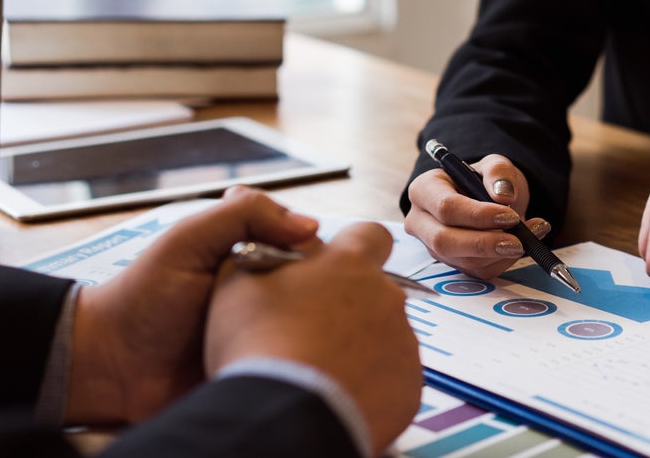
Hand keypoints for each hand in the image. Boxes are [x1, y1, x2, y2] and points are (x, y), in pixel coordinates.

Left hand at [64, 185, 319, 424]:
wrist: (110, 367)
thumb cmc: (141, 298)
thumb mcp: (188, 240)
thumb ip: (242, 215)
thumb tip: (309, 225)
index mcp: (249, 250)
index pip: (305, 241)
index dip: (312, 248)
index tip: (310, 256)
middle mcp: (262, 288)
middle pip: (315, 281)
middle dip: (317, 289)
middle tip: (305, 298)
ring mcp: (262, 328)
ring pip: (310, 322)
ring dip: (311, 326)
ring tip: (298, 329)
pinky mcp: (257, 365)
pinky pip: (291, 362)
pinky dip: (298, 360)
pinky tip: (295, 358)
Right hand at [205, 222, 422, 454]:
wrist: (282, 415)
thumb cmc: (258, 346)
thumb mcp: (241, 282)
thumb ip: (267, 250)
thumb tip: (276, 243)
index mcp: (349, 263)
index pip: (369, 234)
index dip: (353, 248)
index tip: (335, 267)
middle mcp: (386, 296)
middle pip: (376, 290)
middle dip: (351, 305)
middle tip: (315, 330)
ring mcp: (402, 341)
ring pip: (385, 334)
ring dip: (361, 345)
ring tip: (323, 367)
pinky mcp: (409, 384)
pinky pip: (393, 377)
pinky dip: (371, 383)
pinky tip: (339, 392)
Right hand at [404, 154, 550, 278]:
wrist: (489, 198)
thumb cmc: (485, 180)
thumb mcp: (494, 165)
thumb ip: (498, 172)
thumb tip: (504, 194)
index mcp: (424, 190)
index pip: (445, 208)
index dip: (477, 215)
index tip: (508, 215)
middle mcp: (422, 222)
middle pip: (444, 241)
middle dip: (484, 244)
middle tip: (517, 241)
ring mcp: (434, 247)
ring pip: (463, 261)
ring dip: (500, 254)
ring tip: (530, 236)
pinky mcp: (453, 264)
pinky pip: (479, 271)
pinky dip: (505, 261)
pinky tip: (524, 244)